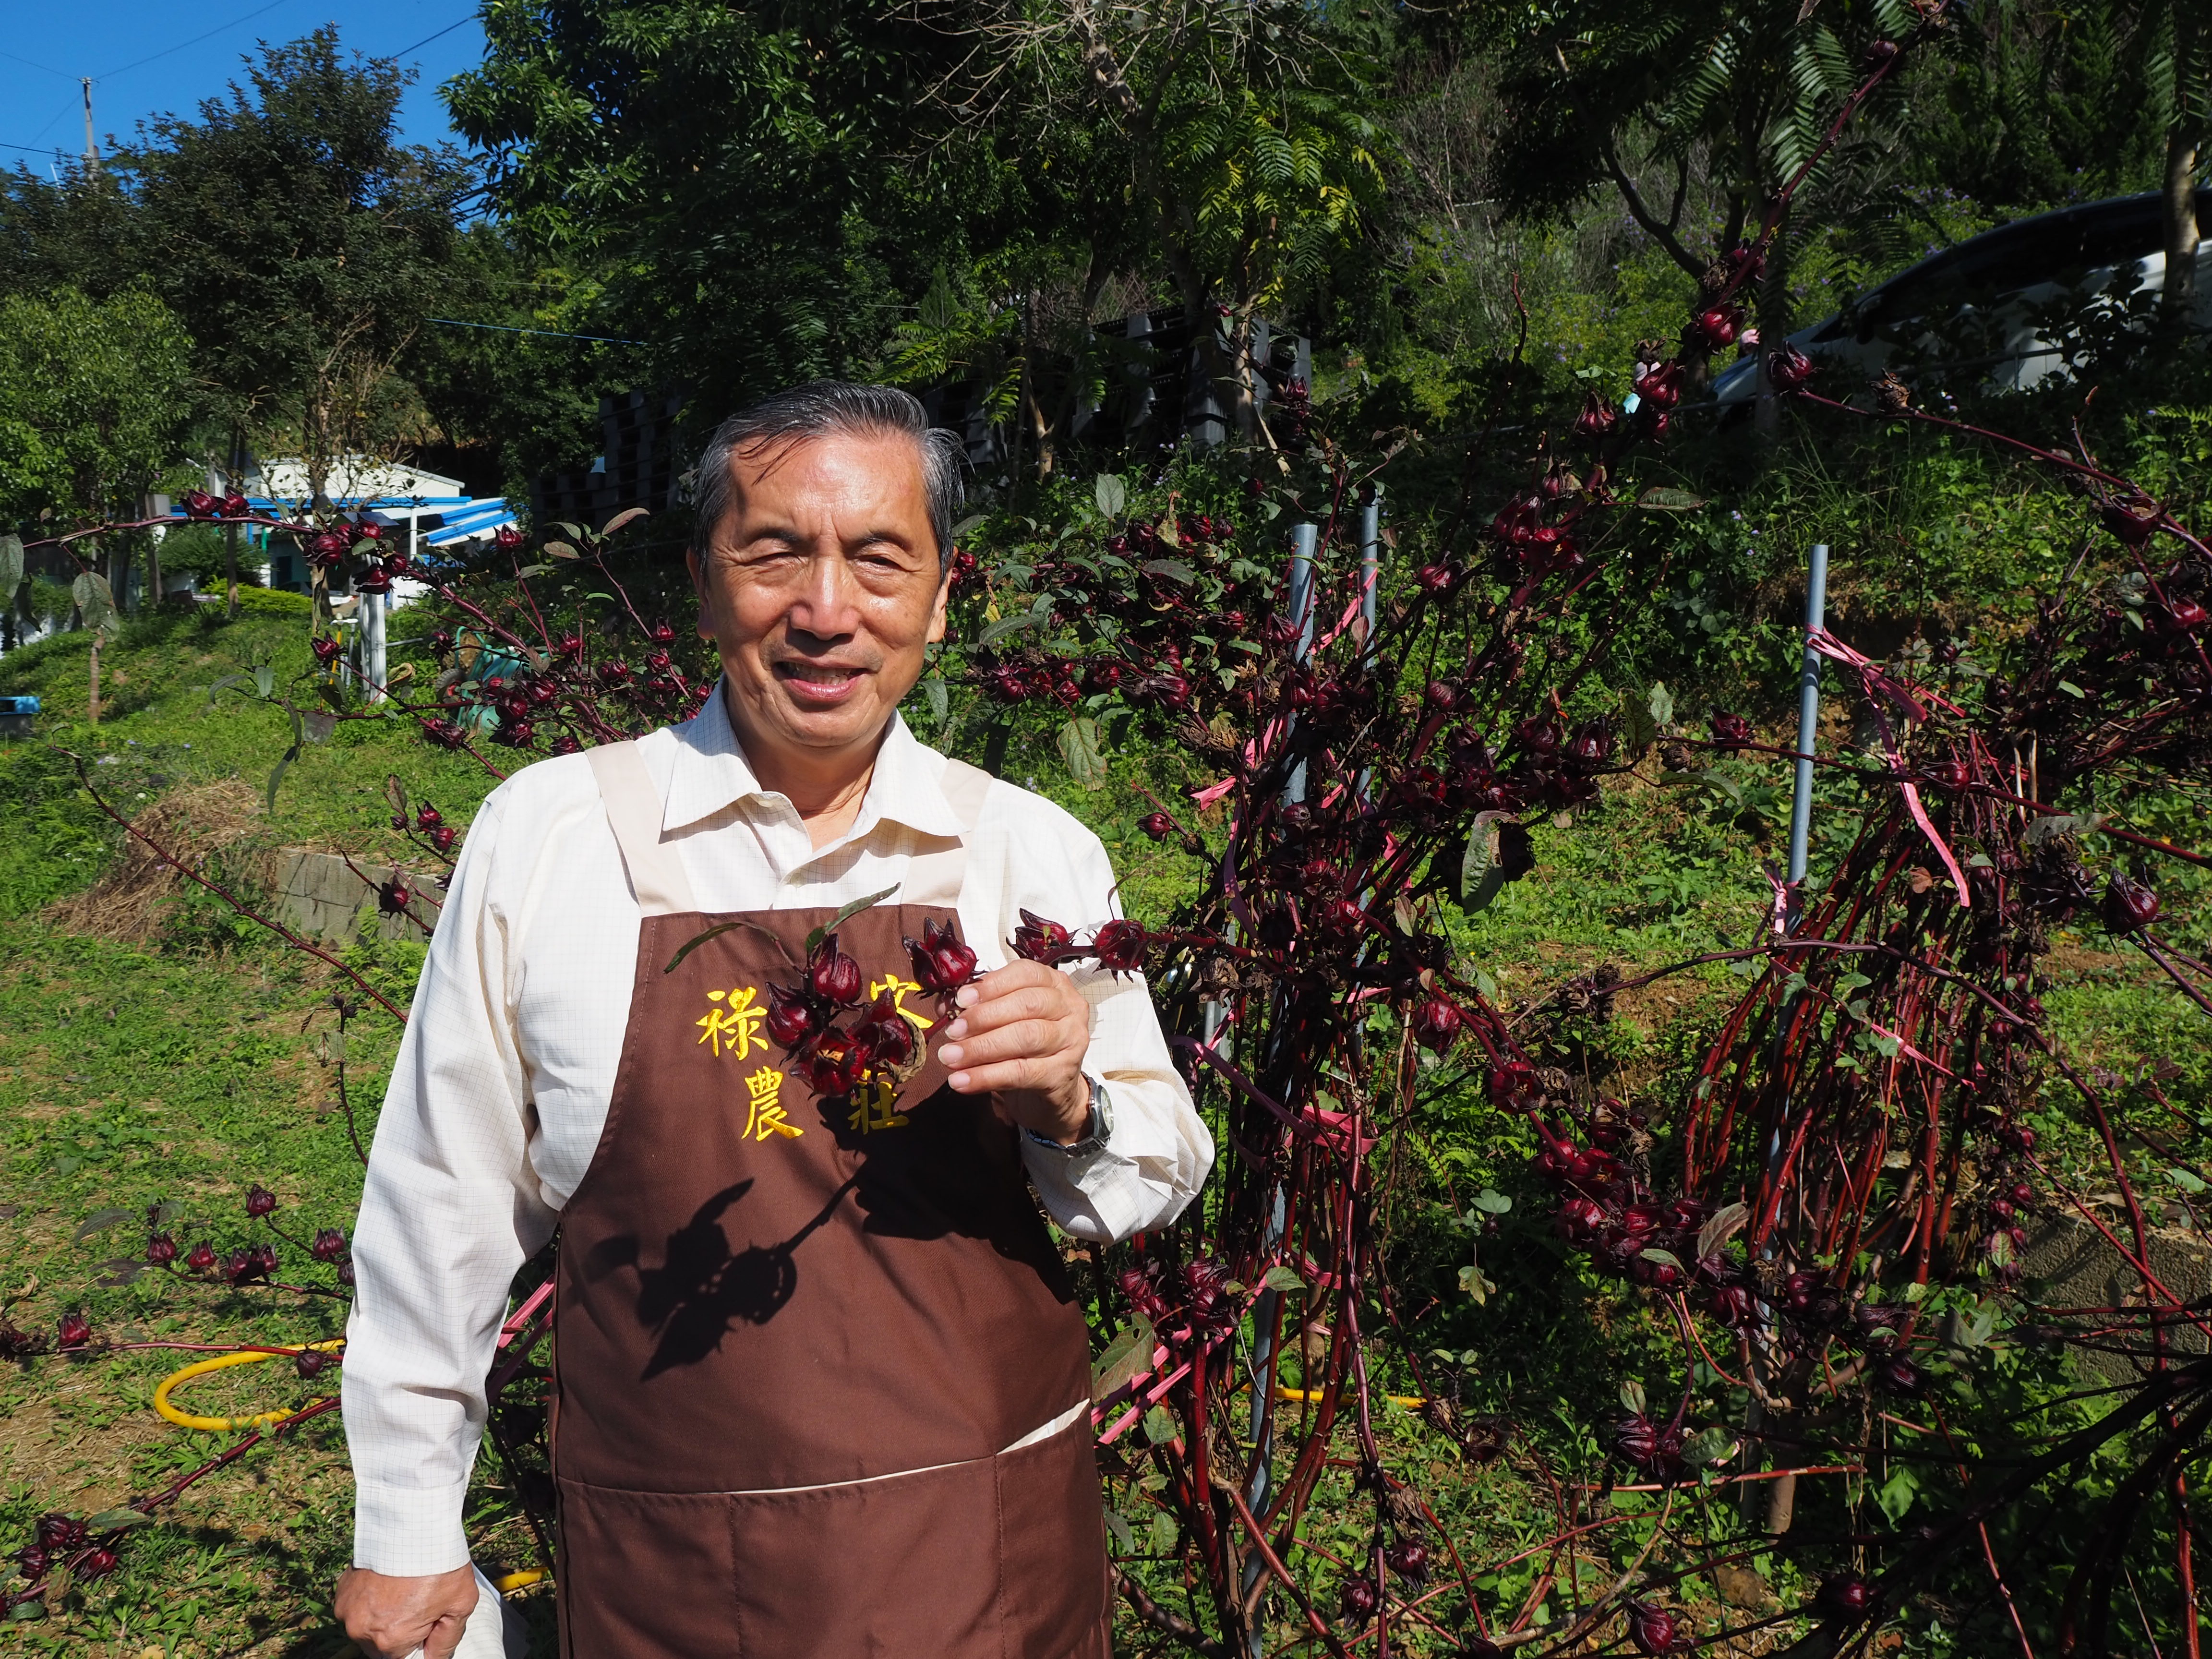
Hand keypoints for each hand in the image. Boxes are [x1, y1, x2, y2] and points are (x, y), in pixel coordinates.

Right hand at [335, 1565, 480, 1658]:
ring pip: (368, 1625)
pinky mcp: (342, 1590)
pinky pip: (356, 1605)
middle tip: (418, 1601)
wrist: (414, 1522)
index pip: (402, 1658)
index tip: (426, 1621)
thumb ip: (446, 1641)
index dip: (418, 1640)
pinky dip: (370, 1598)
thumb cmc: (438, 1562)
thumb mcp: (460, 1605)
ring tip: (403, 1587)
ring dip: (382, 1615)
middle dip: (400, 1630)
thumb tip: (434, 1658)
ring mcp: (348, 1609)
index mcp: (390, 1640)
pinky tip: (388, 1580)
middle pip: (382, 1645)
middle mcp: (362, 1630)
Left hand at [937, 960, 1092, 1142]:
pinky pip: (1022, 1072)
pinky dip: (987, 1076)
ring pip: (1025, 1037)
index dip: (991, 985)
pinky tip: (963, 1081)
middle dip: (984, 1017)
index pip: (1026, 974)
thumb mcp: (1002, 1021)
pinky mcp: (1063, 1073)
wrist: (1051, 1092)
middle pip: (1026, 1004)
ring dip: (982, 1047)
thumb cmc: (1025, 1047)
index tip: (961, 999)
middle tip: (952, 1031)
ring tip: (950, 1057)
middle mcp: (1068, 1007)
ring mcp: (1071, 1040)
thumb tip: (946, 1005)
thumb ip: (977, 1008)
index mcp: (1053, 984)